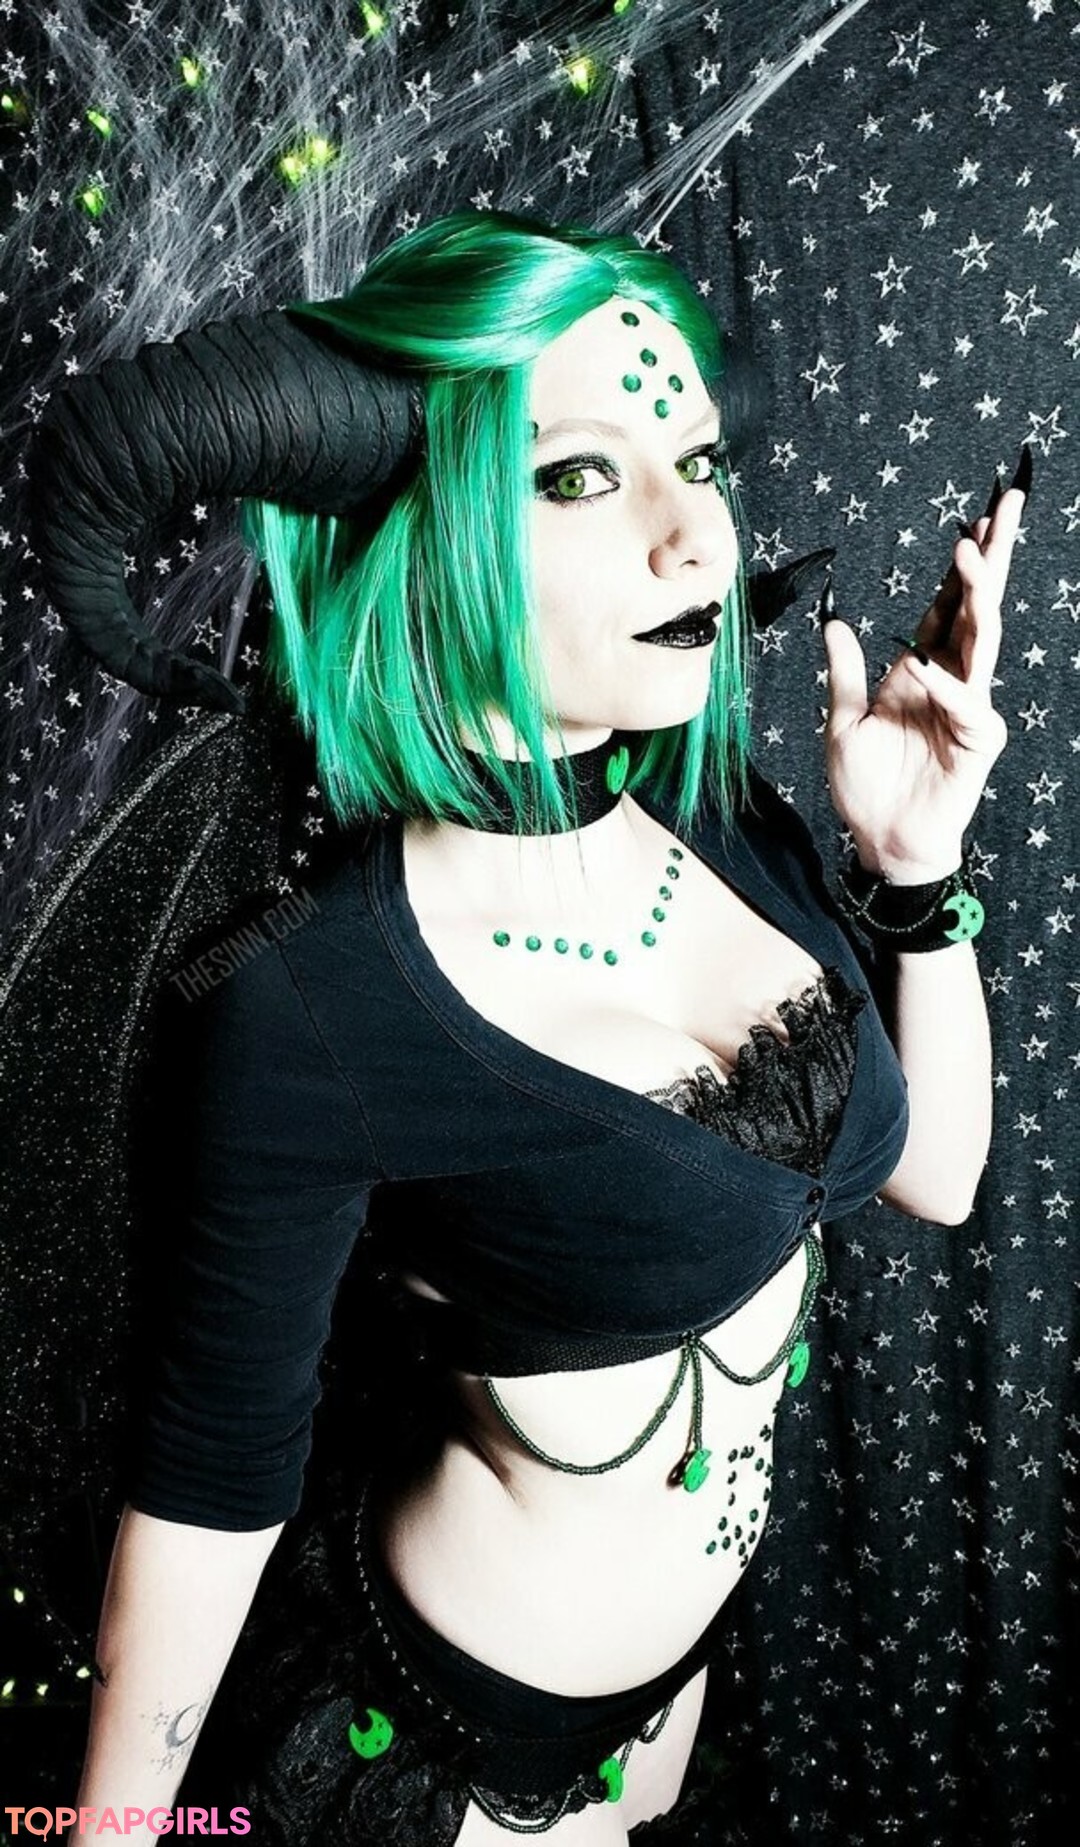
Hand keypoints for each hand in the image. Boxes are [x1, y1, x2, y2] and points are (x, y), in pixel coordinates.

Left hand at [819, 448, 1027, 881]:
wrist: (882, 840)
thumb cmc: (867, 787)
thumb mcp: (842, 722)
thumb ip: (844, 674)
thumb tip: (834, 622)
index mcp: (923, 666)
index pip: (949, 603)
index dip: (963, 561)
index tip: (976, 515)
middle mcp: (952, 678)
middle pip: (979, 605)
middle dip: (994, 555)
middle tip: (1006, 506)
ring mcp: (968, 707)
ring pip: (983, 641)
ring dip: (977, 597)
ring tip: (968, 554)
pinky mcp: (976, 742)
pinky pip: (966, 705)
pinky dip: (946, 686)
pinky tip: (925, 665)